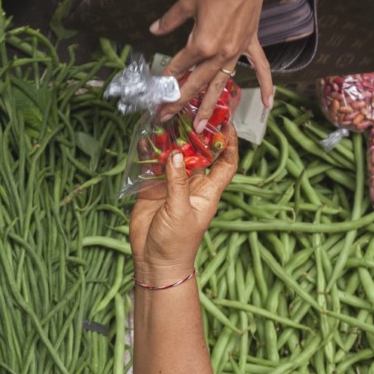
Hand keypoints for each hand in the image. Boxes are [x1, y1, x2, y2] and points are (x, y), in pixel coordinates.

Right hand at [129, 124, 238, 284]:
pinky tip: (143, 138)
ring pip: (173, 156)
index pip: (226, 163)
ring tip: (166, 119)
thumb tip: (177, 153)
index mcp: (208, 191)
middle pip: (198, 153)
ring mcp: (171, 185)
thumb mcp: (180, 211)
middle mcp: (191, 185)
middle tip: (191, 111)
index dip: (230, 144)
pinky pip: (151, 166)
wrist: (155, 262)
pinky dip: (147, 153)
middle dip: (195, 134)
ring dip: (170, 140)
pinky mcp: (152, 189)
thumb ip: (177, 182)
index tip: (228, 123)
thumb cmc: (177, 243)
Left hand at [150, 0, 275, 129]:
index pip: (178, 65)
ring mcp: (236, 53)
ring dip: (209, 106)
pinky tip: (268, 104)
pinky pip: (259, 69)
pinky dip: (265, 85)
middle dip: (178, 101)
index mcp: (200, 43)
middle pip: (195, 82)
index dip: (165, 79)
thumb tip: (154, 29)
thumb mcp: (187, 1)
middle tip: (164, 117)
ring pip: (220, 84)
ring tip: (200, 126)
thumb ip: (171, 19)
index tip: (156, 93)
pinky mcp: (249, 45)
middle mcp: (218, 54)